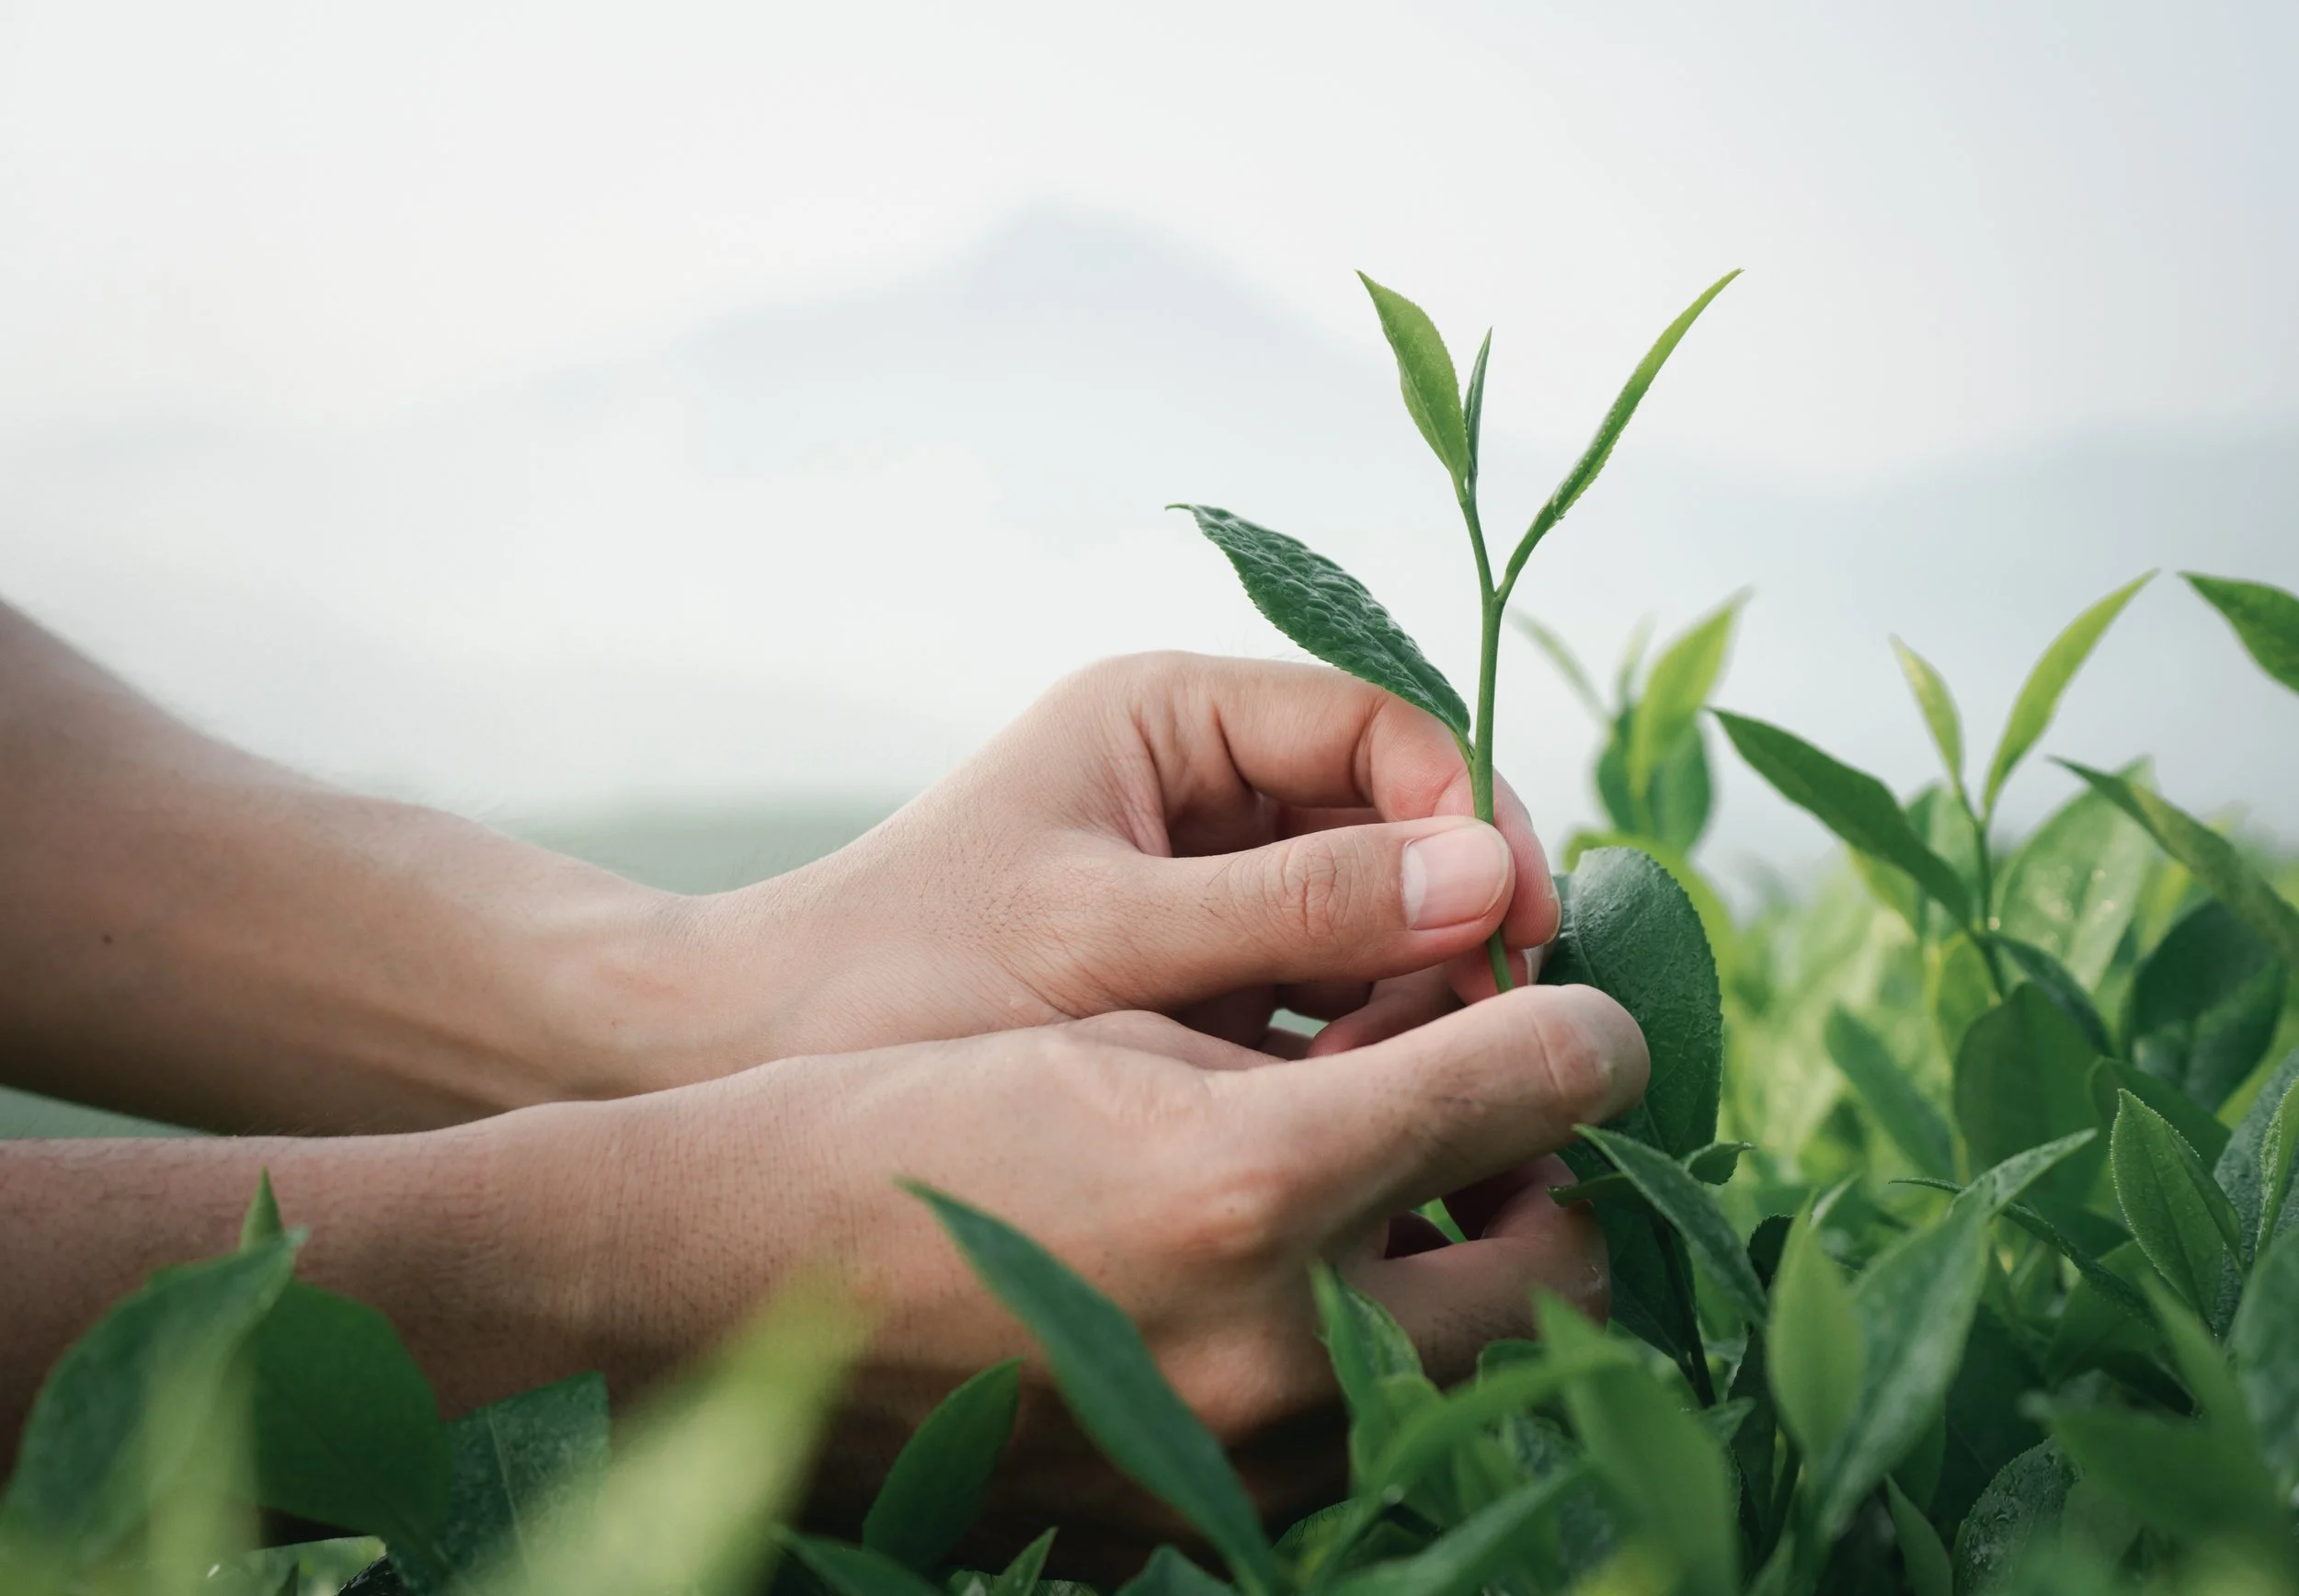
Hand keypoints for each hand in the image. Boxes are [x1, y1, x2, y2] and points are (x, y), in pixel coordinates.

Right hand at [544, 981, 1645, 1573]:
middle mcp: (1277, 1346)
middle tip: (1513, 1124)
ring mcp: (1237, 1464)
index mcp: (1256, 1176)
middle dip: (1564, 1186)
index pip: (1539, 1083)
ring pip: (1470, 1382)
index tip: (1577, 1015)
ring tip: (1410, 1205)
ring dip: (1478, 1287)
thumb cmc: (904, 1116)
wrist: (718, 1283)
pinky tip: (1298, 1298)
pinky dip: (1369, 1371)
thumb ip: (1314, 1047)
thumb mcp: (1117, 1034)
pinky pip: (1350, 1452)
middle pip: (1561, 1277)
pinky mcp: (1184, 1528)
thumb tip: (1471, 1047)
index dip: (1582, 1029)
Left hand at [649, 653, 1558, 1079]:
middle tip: (1490, 1029)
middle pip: (1391, 827)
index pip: (1379, 728)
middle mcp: (1200, 782)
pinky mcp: (1196, 975)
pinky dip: (1355, 1046)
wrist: (750, 1062)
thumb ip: (1292, 908)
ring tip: (1424, 1087)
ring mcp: (1202, 881)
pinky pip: (1317, 994)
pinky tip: (1371, 1117)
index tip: (1518, 924)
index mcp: (1171, 717)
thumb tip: (1490, 882)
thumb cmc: (902, 974)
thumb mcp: (1104, 938)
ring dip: (1413, 992)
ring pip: (1367, 919)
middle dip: (1450, 919)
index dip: (1467, 816)